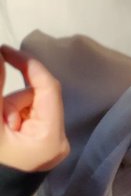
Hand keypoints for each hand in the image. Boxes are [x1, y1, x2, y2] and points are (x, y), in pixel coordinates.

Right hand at [0, 45, 68, 172]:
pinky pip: (27, 118)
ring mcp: (52, 143)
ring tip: (1, 130)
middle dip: (11, 101)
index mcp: (51, 137)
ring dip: (8, 110)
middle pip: (35, 98)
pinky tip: (4, 132)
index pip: (47, 88)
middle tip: (0, 122)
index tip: (5, 51)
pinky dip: (11, 117)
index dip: (27, 64)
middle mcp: (59, 139)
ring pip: (28, 106)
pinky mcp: (42, 144)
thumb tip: (0, 55)